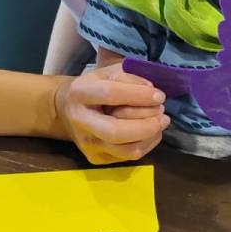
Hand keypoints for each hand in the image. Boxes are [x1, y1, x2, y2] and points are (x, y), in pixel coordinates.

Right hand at [54, 62, 168, 164]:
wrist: (67, 110)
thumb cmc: (94, 87)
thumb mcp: (108, 72)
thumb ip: (130, 77)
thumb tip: (152, 92)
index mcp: (80, 92)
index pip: (110, 94)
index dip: (138, 95)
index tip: (159, 96)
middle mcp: (80, 121)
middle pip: (116, 131)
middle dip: (146, 124)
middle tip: (163, 114)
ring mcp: (87, 144)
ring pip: (126, 149)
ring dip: (150, 136)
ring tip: (161, 122)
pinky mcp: (96, 158)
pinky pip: (129, 157)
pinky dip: (147, 144)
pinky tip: (151, 132)